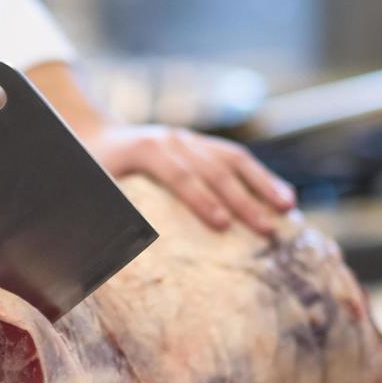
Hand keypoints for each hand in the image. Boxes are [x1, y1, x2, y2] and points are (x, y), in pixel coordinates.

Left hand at [82, 124, 295, 234]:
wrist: (94, 134)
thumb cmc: (93, 170)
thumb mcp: (94, 187)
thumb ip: (108, 211)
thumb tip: (119, 248)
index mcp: (146, 149)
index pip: (178, 174)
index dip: (200, 199)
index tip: (222, 226)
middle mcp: (173, 139)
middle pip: (213, 169)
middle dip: (242, 200)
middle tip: (266, 230)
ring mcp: (191, 139)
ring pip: (233, 159)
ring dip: (263, 184)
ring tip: (287, 209)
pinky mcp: (202, 144)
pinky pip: (237, 158)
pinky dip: (262, 177)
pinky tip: (283, 196)